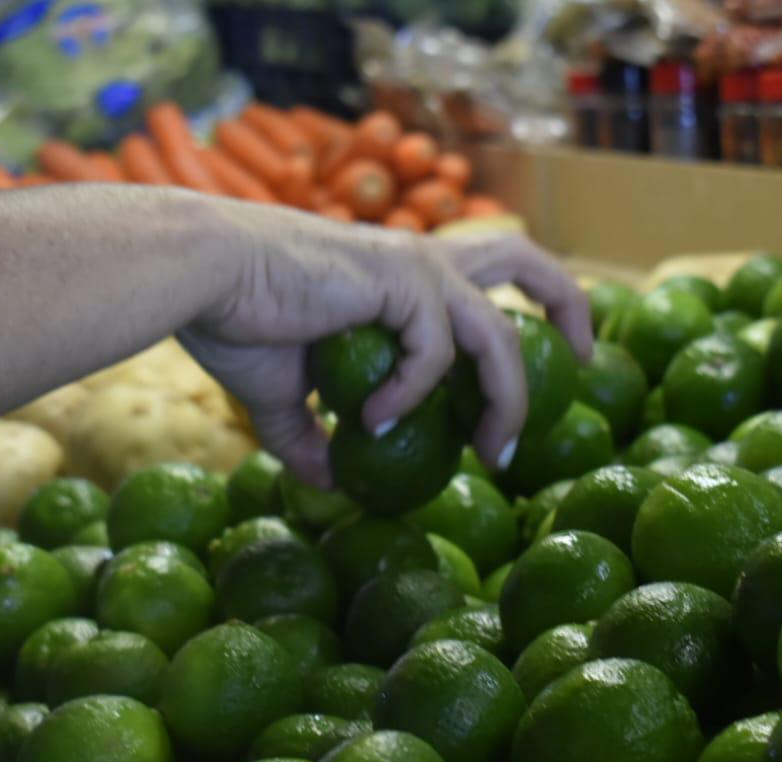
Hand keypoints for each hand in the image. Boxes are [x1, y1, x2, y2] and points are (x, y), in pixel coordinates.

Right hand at [177, 205, 592, 487]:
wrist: (196, 276)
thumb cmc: (234, 321)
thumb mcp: (277, 396)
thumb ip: (310, 436)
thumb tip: (332, 482)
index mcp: (404, 274)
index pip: (486, 281)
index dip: (524, 318)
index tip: (542, 372)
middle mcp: (423, 260)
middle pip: (528, 261)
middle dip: (570, 308)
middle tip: (585, 365)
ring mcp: (415, 266)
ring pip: (500, 334)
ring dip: (507, 400)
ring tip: (491, 454)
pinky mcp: (398, 279)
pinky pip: (435, 353)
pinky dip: (411, 395)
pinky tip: (369, 423)